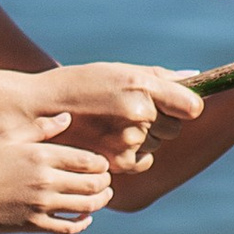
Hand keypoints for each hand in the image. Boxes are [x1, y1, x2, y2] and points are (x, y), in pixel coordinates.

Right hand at [0, 120, 113, 233]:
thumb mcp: (7, 138)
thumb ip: (40, 128)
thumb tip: (67, 117)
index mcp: (42, 156)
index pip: (89, 161)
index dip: (101, 163)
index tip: (101, 163)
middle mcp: (46, 181)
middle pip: (93, 184)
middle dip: (105, 182)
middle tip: (105, 180)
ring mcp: (42, 205)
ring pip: (87, 207)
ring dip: (100, 202)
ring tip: (103, 196)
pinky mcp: (34, 225)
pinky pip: (69, 228)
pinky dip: (82, 224)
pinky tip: (85, 218)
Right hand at [17, 61, 204, 164]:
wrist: (40, 108)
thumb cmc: (82, 84)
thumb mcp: (119, 71)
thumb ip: (159, 76)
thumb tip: (193, 77)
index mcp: (141, 86)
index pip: (191, 106)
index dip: (185, 106)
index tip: (177, 105)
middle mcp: (139, 114)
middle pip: (174, 127)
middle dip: (161, 120)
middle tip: (129, 112)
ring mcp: (129, 140)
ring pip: (158, 144)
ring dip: (145, 137)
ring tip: (113, 124)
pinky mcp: (119, 162)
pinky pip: (144, 161)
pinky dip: (134, 154)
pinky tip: (112, 140)